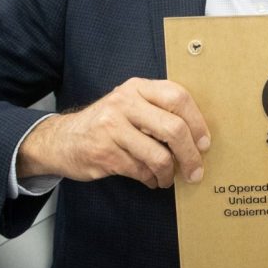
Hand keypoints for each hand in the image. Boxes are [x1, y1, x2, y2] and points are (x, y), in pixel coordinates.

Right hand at [16, 78, 210, 188]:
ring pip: (159, 156)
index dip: (197, 122)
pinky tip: (150, 179)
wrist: (62, 139)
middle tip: (196, 171)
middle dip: (190, 155)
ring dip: (169, 173)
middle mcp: (124, 103)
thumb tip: (198, 137)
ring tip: (168, 178)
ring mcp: (112, 128)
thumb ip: (159, 110)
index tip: (205, 143)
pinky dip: (151, 179)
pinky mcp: (104, 153)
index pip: (178, 97)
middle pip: (173, 128)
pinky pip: (141, 171)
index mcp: (137, 87)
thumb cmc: (108, 123)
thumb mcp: (131, 104)